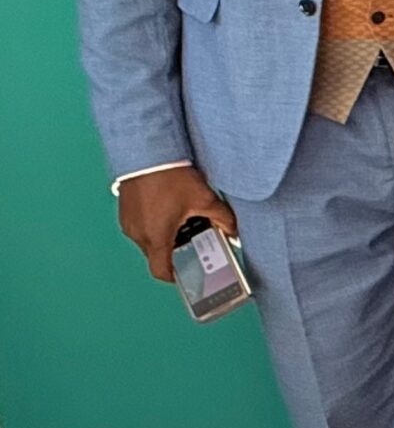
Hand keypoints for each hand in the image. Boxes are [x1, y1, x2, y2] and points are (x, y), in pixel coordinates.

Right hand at [116, 165, 234, 282]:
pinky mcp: (126, 211)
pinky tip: (172, 208)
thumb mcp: (204, 199)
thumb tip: (233, 230)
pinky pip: (142, 227)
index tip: (189, 270)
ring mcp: (129, 222)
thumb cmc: (170, 176)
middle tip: (196, 237)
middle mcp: (138, 233)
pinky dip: (157, 224)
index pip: (161, 271)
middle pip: (158, 254)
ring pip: (150, 240)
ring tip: (185, 218)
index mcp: (156, 236)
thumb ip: (223, 218)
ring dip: (167, 236)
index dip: (176, 275)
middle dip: (178, 249)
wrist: (147, 152)